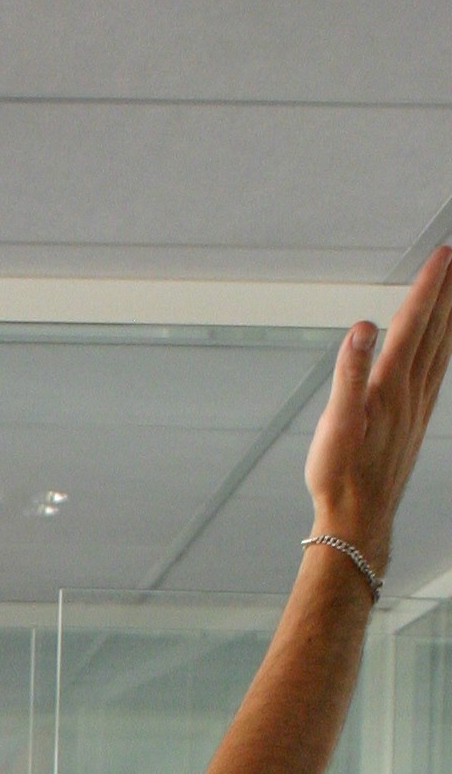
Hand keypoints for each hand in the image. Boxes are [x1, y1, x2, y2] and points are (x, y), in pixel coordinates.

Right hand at [305, 245, 451, 570]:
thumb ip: (349, 373)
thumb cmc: (340, 476)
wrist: (357, 520)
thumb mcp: (334, 425)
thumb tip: (363, 327)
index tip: (443, 253)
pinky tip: (445, 344)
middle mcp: (411, 393)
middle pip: (435, 330)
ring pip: (441, 349)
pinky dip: (445, 348)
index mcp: (390, 387)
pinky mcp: (416, 422)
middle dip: (447, 291)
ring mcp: (418, 408)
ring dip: (450, 316)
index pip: (413, 324)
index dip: (428, 287)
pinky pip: (437, 372)